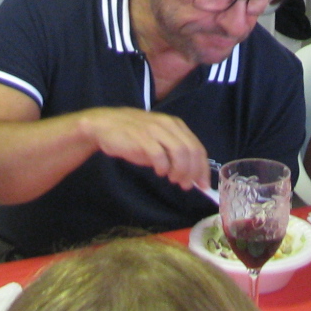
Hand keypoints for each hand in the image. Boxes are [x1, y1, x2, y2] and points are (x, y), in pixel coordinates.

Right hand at [77, 107, 210, 189]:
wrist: (107, 125)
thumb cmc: (134, 136)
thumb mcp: (158, 141)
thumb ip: (173, 154)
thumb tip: (190, 175)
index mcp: (176, 125)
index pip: (197, 147)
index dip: (203, 168)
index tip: (203, 184)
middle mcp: (169, 125)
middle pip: (191, 150)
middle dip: (193, 172)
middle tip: (186, 185)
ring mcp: (156, 130)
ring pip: (179, 151)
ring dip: (180, 170)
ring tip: (173, 180)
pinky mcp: (142, 137)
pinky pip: (159, 154)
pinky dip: (163, 167)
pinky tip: (159, 172)